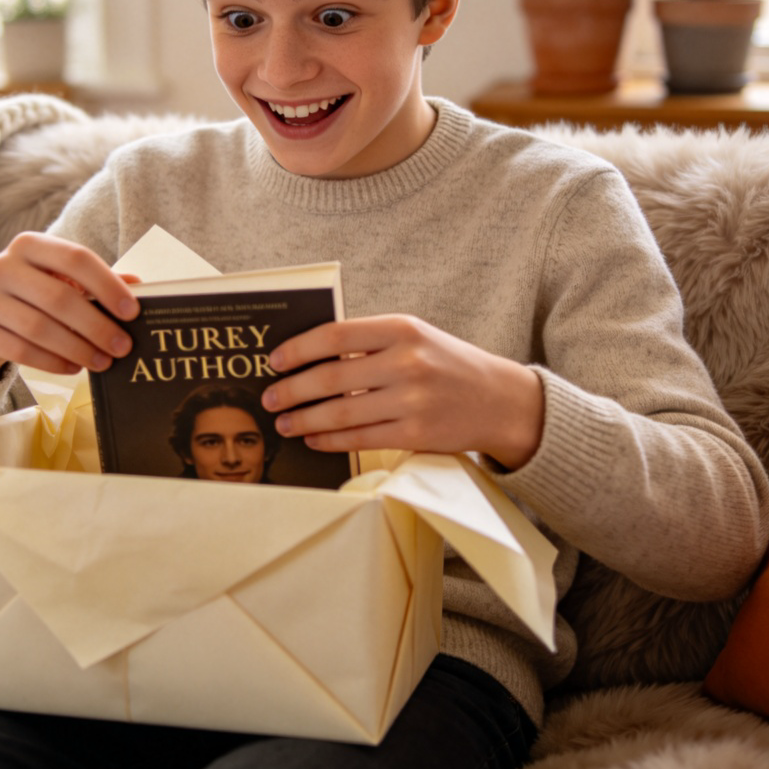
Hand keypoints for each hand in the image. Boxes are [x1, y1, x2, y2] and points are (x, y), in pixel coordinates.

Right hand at [0, 232, 139, 387]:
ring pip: (39, 328)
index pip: (76, 258)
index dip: (107, 284)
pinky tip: (75, 367)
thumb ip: (96, 280)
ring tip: (103, 362)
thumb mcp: (59, 279)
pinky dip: (53, 362)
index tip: (132, 312)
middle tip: (123, 347)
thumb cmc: (32, 294)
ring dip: (78, 348)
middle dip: (96, 326)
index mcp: (29, 244)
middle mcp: (1, 266)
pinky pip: (21, 351)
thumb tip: (138, 284)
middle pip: (59, 298)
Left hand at [261, 315, 543, 469]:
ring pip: (341, 412)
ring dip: (304, 419)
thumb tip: (309, 356)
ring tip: (283, 422)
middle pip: (331, 377)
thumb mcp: (414, 337)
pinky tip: (313, 439)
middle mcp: (406, 362)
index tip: (274, 360)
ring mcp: (412, 400)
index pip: (335, 335)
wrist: (500, 399)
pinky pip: (360, 438)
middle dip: (292, 389)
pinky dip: (330, 440)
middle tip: (268, 397)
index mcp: (401, 329)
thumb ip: (369, 342)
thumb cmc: (447, 364)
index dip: (298, 349)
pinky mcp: (416, 434)